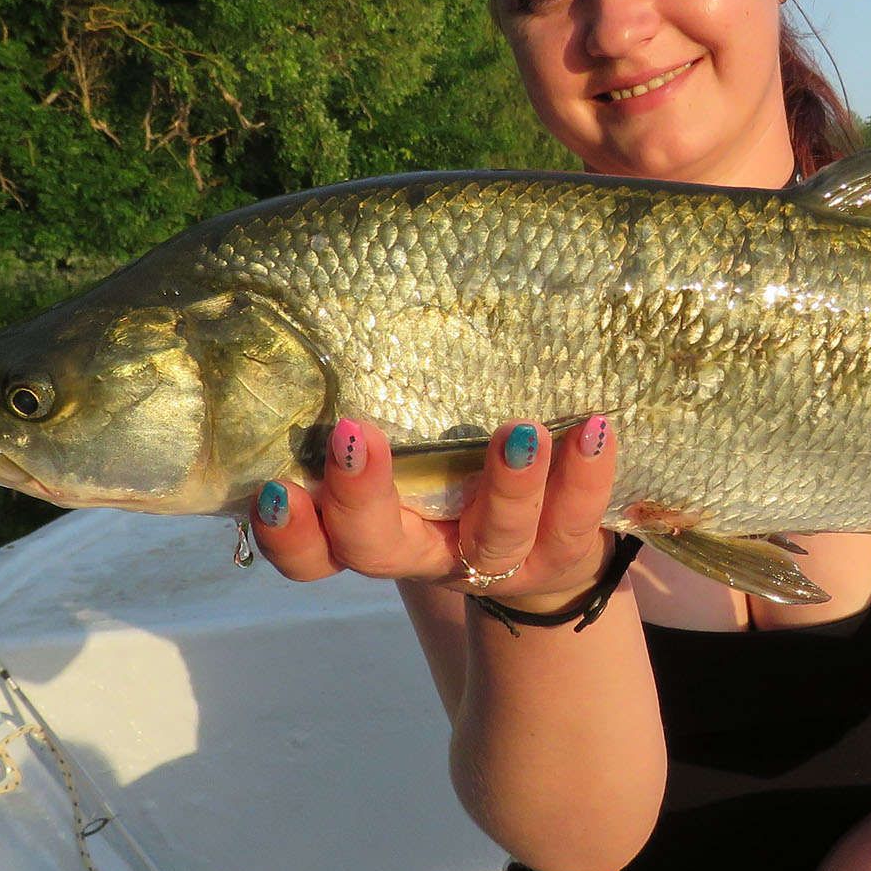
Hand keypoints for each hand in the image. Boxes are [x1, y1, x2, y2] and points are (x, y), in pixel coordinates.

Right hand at [250, 416, 619, 609]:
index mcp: (377, 531)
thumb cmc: (457, 476)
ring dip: (506, 484)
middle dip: (363, 496)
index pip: (313, 550)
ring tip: (520, 432)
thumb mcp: (415, 456)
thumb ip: (386, 408)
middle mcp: (427, 553)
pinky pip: (574, 519)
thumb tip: (353, 310)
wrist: (551, 550)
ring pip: (494, 535)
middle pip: (378, 548)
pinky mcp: (560, 552)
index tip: (275, 487)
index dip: (289, 532)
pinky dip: (585, 474)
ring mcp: (496, 559)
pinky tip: (596, 427)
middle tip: (356, 434)